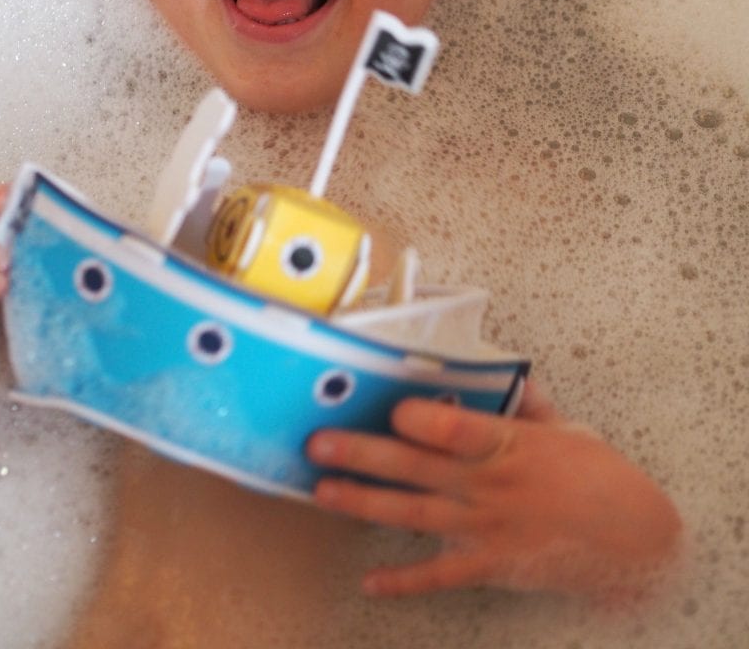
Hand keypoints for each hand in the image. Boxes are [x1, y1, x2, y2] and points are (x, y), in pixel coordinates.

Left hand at [306, 384, 681, 600]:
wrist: (636, 542)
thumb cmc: (602, 478)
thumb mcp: (569, 429)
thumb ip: (529, 403)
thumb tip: (505, 374)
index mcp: (512, 446)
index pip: (461, 431)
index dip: (424, 422)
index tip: (391, 408)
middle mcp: (492, 488)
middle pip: (420, 469)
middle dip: (366, 455)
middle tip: (320, 444)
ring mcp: (488, 529)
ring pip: (416, 514)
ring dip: (366, 503)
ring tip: (323, 493)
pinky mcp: (491, 566)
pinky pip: (441, 576)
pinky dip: (405, 581)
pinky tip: (370, 582)